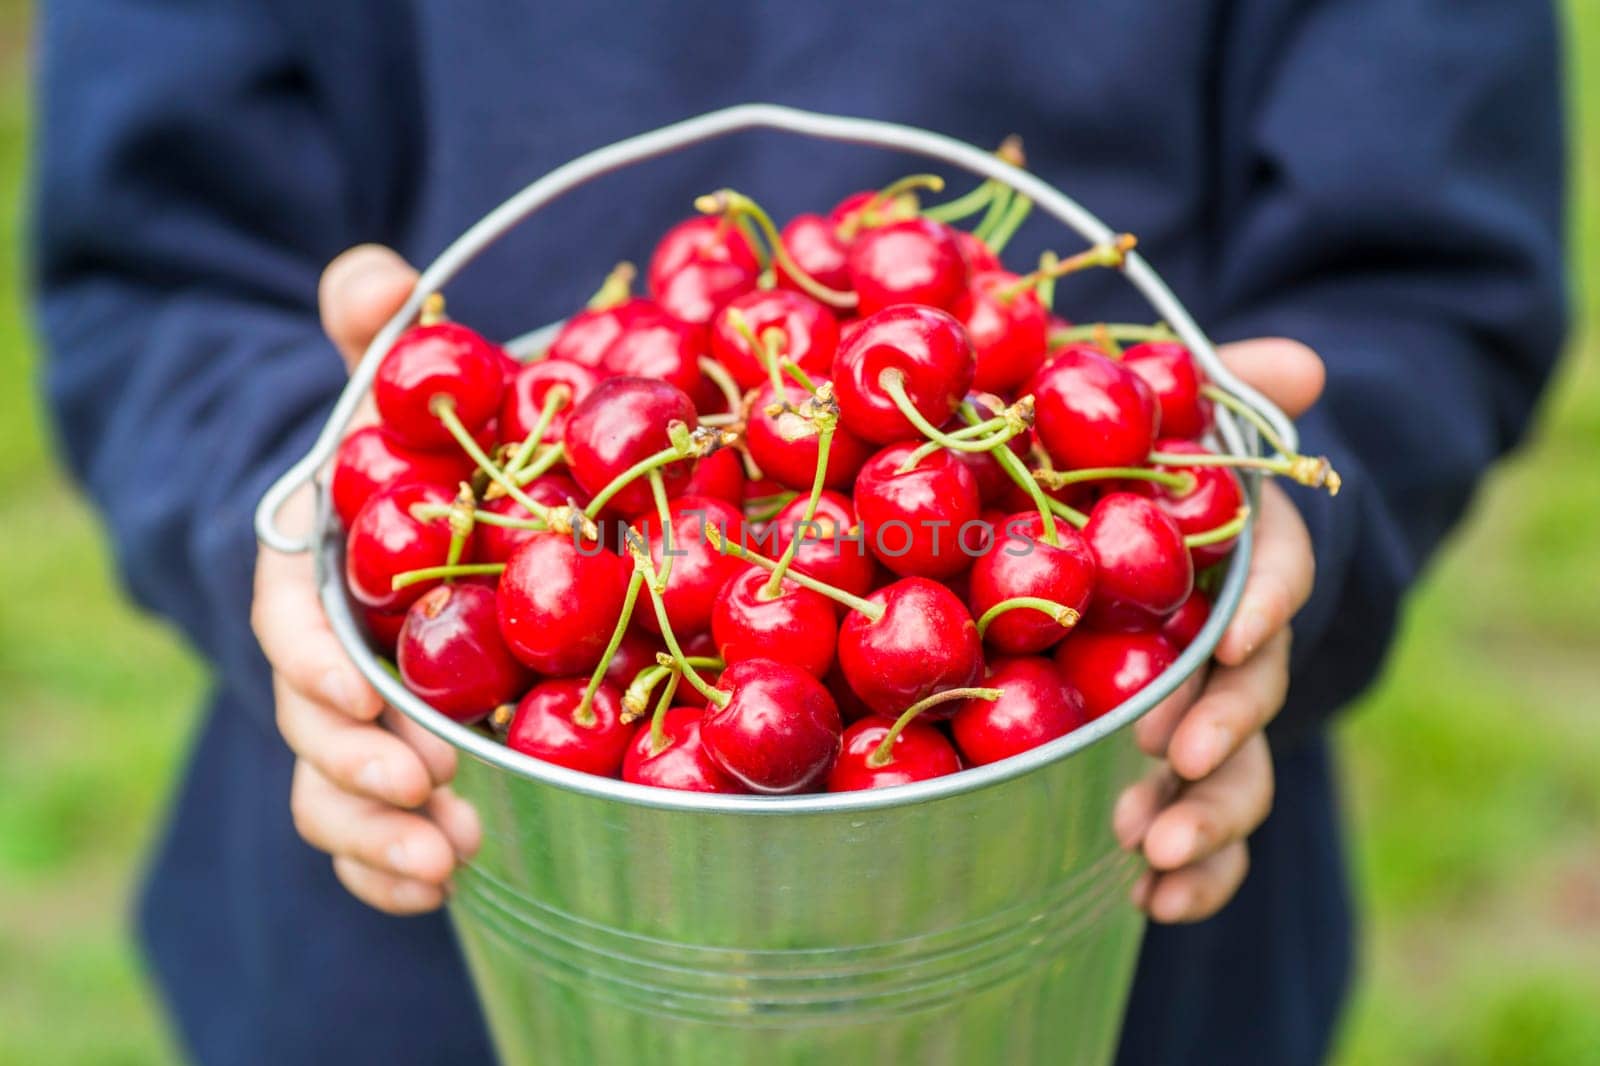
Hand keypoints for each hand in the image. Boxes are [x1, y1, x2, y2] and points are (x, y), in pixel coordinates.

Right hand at [252, 245, 479, 914]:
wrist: (399, 532)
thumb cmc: (399, 461)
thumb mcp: (389, 391)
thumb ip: (377, 336)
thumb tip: (375, 272)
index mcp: (313, 570)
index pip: (291, 618)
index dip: (315, 659)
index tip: (361, 692)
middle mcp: (321, 654)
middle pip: (312, 725)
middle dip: (360, 767)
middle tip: (431, 791)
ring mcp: (352, 719)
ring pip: (337, 790)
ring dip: (384, 833)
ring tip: (455, 856)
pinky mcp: (391, 760)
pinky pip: (376, 827)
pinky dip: (394, 868)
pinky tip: (443, 889)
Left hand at [1111, 339, 1323, 922]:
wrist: (1168, 534)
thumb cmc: (1170, 465)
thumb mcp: (1191, 411)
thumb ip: (1233, 386)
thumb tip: (1299, 363)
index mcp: (1249, 553)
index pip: (1278, 575)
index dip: (1264, 605)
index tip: (1231, 637)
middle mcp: (1246, 638)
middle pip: (1256, 691)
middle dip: (1225, 731)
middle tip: (1177, 765)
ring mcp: (1218, 707)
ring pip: (1235, 770)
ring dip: (1204, 816)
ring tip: (1151, 854)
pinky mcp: (1182, 756)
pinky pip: (1198, 817)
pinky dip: (1191, 870)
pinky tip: (1151, 904)